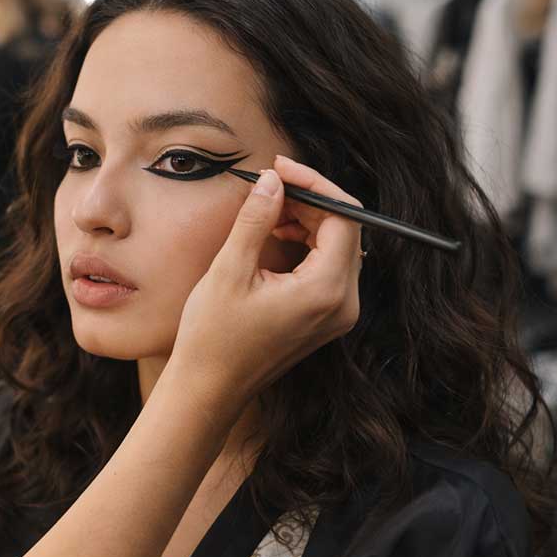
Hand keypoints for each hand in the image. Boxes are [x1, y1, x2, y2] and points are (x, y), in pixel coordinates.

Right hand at [165, 155, 362, 423]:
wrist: (210, 388)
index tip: (280, 168)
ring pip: (338, 245)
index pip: (344, 218)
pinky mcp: (326, 317)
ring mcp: (338, 313)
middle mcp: (343, 303)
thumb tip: (273, 180)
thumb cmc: (213, 337)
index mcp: (326, 291)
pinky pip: (329, 266)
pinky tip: (278, 233)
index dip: (315, 185)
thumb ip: (256, 220)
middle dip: (311, 200)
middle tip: (271, 183)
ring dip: (309, 219)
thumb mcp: (229, 271)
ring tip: (270, 208)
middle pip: (346, 230)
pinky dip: (308, 242)